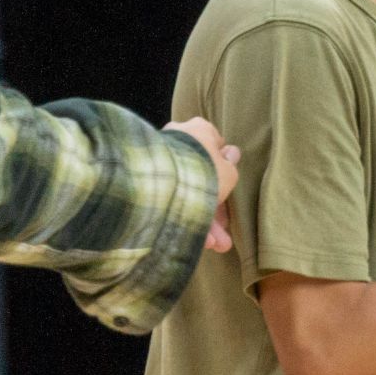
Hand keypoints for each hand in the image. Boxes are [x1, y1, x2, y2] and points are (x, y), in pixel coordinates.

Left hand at [168, 116, 240, 252]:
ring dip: (201, 219)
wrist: (161, 179)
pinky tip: (196, 239)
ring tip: (213, 244)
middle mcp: (178, 141)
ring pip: (185, 193)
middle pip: (201, 177)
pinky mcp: (144, 180)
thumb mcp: (229, 172)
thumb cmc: (203, 169)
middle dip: (213, 208)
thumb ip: (231, 166)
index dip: (225, 174)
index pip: (216, 149)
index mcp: (200, 130)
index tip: (228, 194)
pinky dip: (181, 218)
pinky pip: (169, 200)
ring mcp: (159, 160)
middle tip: (222, 231)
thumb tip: (230, 155)